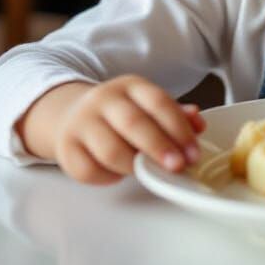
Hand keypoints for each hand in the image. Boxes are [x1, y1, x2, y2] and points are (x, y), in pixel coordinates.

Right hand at [53, 75, 206, 185]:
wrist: (71, 115)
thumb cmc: (122, 115)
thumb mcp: (148, 106)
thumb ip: (174, 115)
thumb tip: (199, 125)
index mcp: (130, 86)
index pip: (157, 101)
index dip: (178, 128)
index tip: (193, 152)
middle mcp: (103, 100)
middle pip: (133, 123)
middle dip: (159, 147)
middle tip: (178, 166)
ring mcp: (81, 124)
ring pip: (110, 150)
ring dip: (134, 166)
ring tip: (148, 172)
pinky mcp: (66, 150)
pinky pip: (89, 170)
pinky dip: (109, 177)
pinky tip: (120, 175)